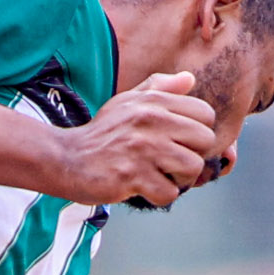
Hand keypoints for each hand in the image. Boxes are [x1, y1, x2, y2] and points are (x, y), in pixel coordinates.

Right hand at [51, 73, 224, 208]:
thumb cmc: (102, 132)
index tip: (181, 141)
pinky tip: (145, 188)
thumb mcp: (127, 101)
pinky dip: (160, 196)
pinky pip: (170, 192)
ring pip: (193, 168)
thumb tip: (189, 78)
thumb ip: (159, 88)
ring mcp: (142, 149)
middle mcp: (150, 121)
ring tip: (160, 176)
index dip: (198, 131)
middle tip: (172, 162)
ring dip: (180, 179)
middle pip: (205, 141)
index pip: (205, 114)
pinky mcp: (133, 176)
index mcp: (153, 102)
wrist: (67, 158)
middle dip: (193, 156)